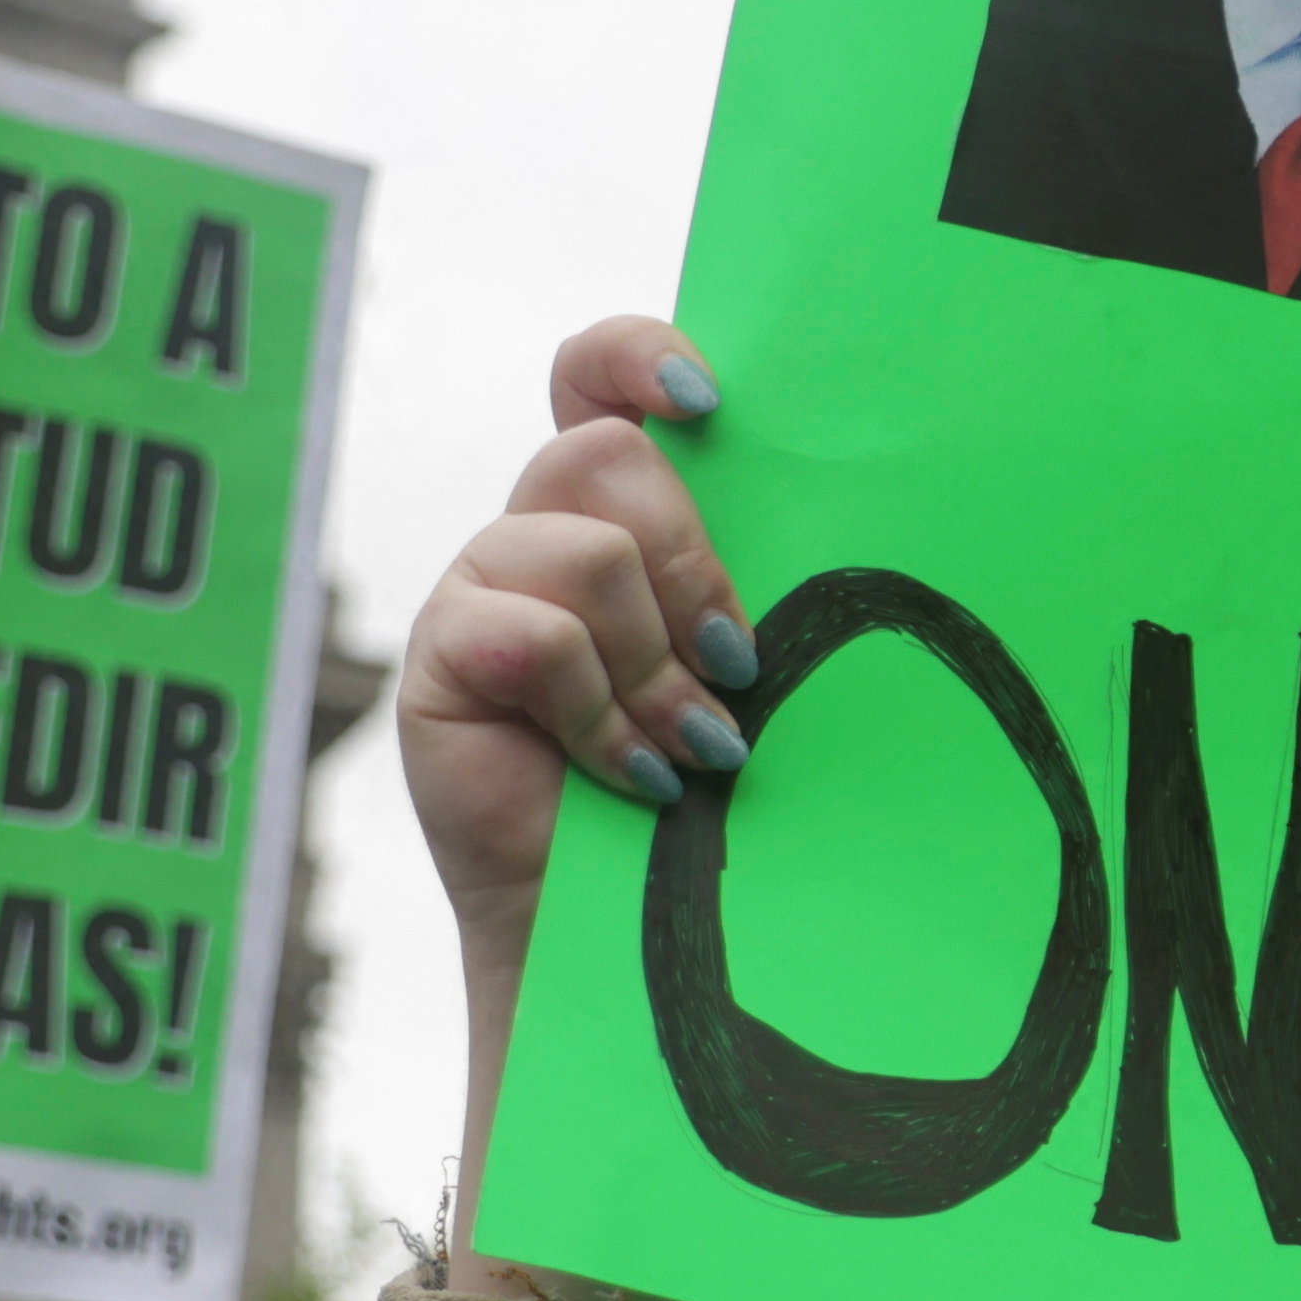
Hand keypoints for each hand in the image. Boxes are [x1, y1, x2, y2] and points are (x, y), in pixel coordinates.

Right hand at [392, 316, 753, 1233]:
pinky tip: (628, 773)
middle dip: (693, 564)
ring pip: (577, 545)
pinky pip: (525, 632)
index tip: (715, 404)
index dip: (639, 357)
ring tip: (689, 749)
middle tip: (736, 669)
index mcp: (618, 516)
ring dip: (654, 659)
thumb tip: (861, 508)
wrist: (634, 942)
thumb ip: (762, 581)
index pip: (598, 378)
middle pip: (606, 455)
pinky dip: (594, 707)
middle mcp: (539, 537)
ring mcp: (481, 594)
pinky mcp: (439, 663)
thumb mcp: (756, 673)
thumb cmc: (718, 804)